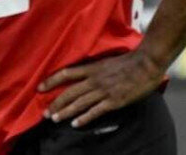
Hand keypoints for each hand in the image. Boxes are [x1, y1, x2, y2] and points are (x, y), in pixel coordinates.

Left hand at [39, 48, 165, 127]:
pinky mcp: (113, 101)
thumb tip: (86, 75)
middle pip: (69, 92)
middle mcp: (94, 80)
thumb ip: (95, 69)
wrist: (146, 63)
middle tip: (45, 113)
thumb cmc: (129, 61)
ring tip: (55, 119)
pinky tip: (75, 124)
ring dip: (65, 112)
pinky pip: (95, 111)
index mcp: (92, 68)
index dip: (51, 81)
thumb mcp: (106, 61)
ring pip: (79, 103)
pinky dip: (84, 118)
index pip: (65, 74)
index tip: (40, 88)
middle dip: (55, 103)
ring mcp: (103, 91)